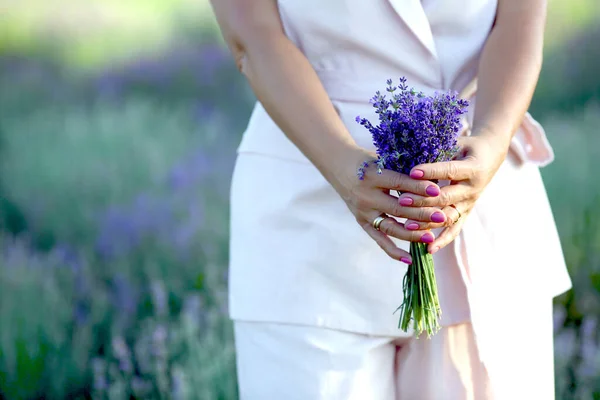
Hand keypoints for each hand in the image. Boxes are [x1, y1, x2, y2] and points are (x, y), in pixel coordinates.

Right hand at [330, 147, 449, 263]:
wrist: (338, 165)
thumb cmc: (367, 160)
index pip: (399, 183)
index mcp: (372, 176)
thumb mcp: (384, 159)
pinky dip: (393, 251)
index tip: (437, 190)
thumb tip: (434, 182)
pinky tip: (410, 260)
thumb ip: (404, 171)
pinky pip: (379, 240)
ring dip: (411, 234)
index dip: (418, 187)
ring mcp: (363, 212)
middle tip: (441, 217)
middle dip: (421, 214)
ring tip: (430, 238)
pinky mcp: (362, 222)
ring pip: (390, 227)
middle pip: (397, 209)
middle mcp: (366, 196)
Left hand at [397, 134, 508, 253]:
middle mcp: (472, 189)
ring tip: (408, 226)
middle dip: (422, 200)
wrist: (490, 156)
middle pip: (446, 197)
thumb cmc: (467, 146)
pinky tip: (428, 250)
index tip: (412, 171)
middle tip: (402, 200)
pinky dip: (442, 240)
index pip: (449, 171)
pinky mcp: (466, 212)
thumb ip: (438, 151)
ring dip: (428, 222)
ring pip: (448, 216)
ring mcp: (469, 203)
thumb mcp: (456, 143)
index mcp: (472, 168)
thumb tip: (412, 155)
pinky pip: (454, 229)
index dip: (431, 172)